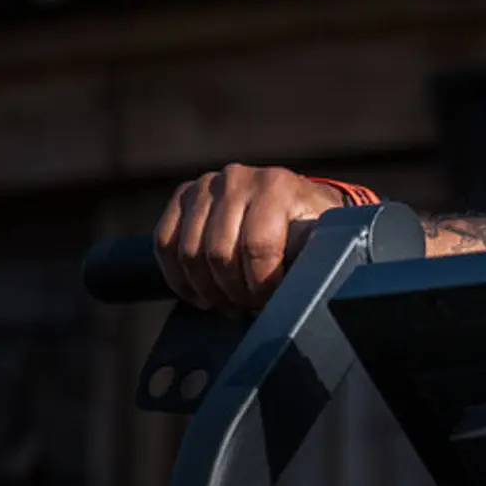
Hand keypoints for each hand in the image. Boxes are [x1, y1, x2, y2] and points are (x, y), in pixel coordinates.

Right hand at [154, 164, 344, 313]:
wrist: (292, 201)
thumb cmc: (308, 225)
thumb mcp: (321, 234)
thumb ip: (311, 250)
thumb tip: (305, 278)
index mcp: (276, 185)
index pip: (256, 246)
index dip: (260, 284)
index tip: (267, 301)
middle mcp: (237, 178)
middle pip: (219, 253)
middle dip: (233, 291)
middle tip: (246, 307)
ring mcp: (206, 185)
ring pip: (189, 252)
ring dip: (206, 289)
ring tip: (226, 303)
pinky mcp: (183, 195)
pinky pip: (164, 242)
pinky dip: (177, 275)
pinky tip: (197, 293)